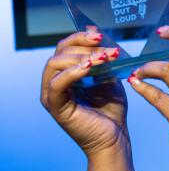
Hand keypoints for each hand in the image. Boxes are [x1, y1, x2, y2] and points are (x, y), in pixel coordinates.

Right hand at [41, 28, 129, 157]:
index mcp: (66, 75)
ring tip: (104, 59)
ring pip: (55, 63)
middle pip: (59, 52)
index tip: (101, 36)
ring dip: (81, 57)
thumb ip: (101, 57)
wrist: (115, 139)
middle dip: (84, 46)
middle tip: (107, 49)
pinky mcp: (55, 107)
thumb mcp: (109, 77)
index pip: (65, 47)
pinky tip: (90, 68)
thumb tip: (94, 31)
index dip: (81, 38)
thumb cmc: (112, 111)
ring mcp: (52, 95)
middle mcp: (54, 83)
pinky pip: (57, 83)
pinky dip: (72, 72)